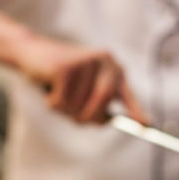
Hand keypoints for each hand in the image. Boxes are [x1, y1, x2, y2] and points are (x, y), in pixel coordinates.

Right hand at [14, 35, 147, 124]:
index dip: (137, 110)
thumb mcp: (83, 91)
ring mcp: (84, 62)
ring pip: (78, 105)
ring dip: (65, 110)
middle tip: (76, 120)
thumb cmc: (61, 77)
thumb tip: (106, 121)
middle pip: (102, 101)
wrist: (32, 53)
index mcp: (112, 68)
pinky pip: (61, 102)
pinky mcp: (64, 67)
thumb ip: (96, 105)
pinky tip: (49, 88)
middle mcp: (103, 61)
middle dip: (88, 117)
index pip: (127, 93)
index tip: (145, 126)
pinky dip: (53, 103)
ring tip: (58, 95)